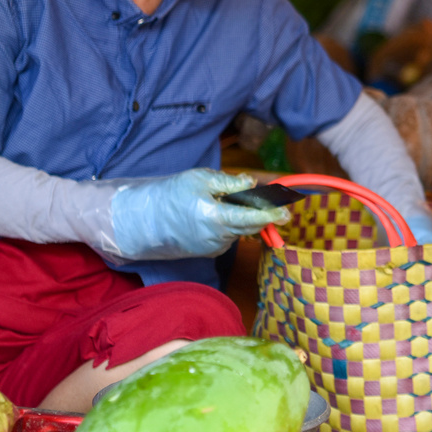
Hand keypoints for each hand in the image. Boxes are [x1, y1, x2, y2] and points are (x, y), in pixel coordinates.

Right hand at [109, 169, 287, 260]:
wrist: (144, 220)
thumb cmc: (171, 195)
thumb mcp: (200, 180)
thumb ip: (230, 183)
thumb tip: (252, 183)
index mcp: (217, 219)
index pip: (253, 220)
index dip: (272, 215)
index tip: (287, 212)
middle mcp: (217, 239)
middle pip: (250, 226)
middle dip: (259, 213)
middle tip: (261, 197)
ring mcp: (212, 248)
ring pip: (239, 231)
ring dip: (241, 217)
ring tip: (223, 202)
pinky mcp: (207, 252)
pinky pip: (227, 236)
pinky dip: (229, 225)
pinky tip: (214, 214)